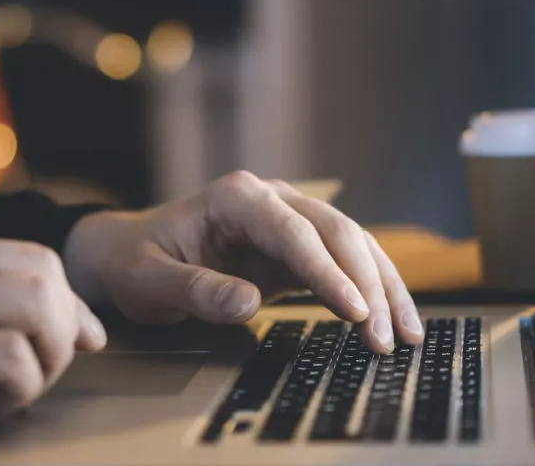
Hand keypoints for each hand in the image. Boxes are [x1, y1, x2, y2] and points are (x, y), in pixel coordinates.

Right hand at [0, 224, 106, 412]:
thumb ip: (12, 305)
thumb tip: (93, 333)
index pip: (34, 258)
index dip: (63, 305)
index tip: (55, 344)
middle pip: (43, 276)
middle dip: (61, 332)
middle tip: (35, 372)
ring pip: (36, 302)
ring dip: (47, 358)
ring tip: (15, 388)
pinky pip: (11, 356)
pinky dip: (20, 387)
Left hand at [63, 171, 422, 353]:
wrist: (131, 253)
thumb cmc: (137, 261)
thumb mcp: (149, 279)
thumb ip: (195, 290)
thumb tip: (248, 305)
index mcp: (237, 196)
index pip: (294, 232)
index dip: (327, 271)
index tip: (353, 311)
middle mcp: (272, 199)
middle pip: (336, 233)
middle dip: (366, 285)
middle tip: (382, 337)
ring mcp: (289, 220)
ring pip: (353, 245)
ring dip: (381, 289)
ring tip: (404, 335)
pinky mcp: (298, 249)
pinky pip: (345, 265)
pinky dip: (371, 291)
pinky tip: (393, 320)